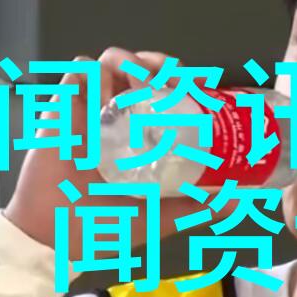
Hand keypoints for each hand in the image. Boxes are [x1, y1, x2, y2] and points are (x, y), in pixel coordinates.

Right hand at [2, 47, 220, 256]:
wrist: (56, 235)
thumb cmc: (103, 227)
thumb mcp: (159, 217)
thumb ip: (197, 208)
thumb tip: (240, 200)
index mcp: (144, 135)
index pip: (168, 92)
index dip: (186, 81)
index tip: (200, 87)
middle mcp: (120, 117)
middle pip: (144, 68)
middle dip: (161, 64)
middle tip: (171, 78)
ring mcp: (91, 109)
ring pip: (113, 61)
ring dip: (130, 61)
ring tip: (140, 81)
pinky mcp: (63, 108)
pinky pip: (78, 71)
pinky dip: (94, 73)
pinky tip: (104, 97)